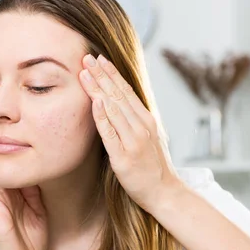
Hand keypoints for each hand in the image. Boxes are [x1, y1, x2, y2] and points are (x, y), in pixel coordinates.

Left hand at [78, 54, 181, 212]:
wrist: (164, 192)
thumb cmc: (153, 166)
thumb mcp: (147, 137)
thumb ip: (134, 120)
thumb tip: (118, 104)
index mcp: (146, 120)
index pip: (126, 91)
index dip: (111, 74)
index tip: (98, 59)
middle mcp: (142, 126)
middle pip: (118, 95)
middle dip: (101, 75)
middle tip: (87, 57)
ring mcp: (133, 141)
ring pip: (113, 109)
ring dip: (98, 89)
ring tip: (85, 72)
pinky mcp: (124, 157)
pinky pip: (111, 134)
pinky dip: (103, 117)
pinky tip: (96, 103)